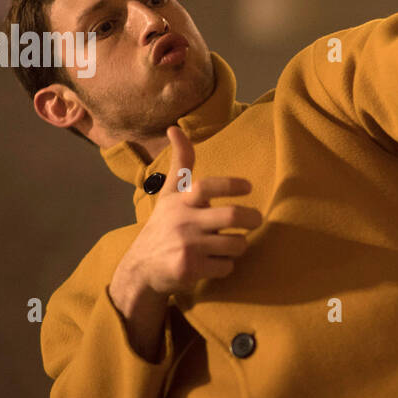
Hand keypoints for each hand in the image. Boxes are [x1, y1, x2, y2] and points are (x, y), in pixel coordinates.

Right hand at [118, 125, 262, 297]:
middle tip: (256, 219)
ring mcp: (187, 247)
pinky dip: (226, 266)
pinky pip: (226, 266)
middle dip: (252, 218)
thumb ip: (180, 164)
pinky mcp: (190, 269)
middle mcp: (183, 222)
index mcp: (181, 202)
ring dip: (238, 246)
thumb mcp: (169, 195)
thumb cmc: (163, 226)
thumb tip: (175, 128)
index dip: (230, 185)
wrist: (141, 269)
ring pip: (235, 244)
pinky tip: (213, 264)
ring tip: (229, 245)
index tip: (249, 186)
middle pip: (232, 216)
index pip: (207, 187)